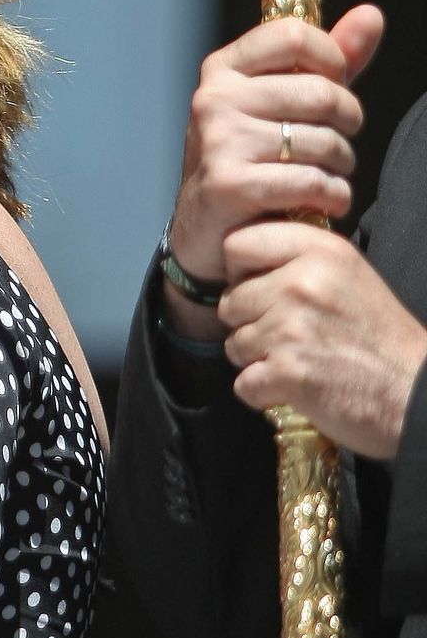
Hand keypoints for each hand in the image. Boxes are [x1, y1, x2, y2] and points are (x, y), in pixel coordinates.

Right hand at [163, 5, 383, 340]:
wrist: (206, 226)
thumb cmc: (250, 156)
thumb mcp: (282, 102)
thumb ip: (328, 62)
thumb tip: (371, 15)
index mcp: (224, 69)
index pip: (294, 35)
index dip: (332, 59)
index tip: (335, 85)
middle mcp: (215, 99)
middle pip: (321, 92)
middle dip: (348, 122)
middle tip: (340, 142)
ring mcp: (219, 141)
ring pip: (323, 142)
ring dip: (343, 165)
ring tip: (330, 175)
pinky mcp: (230, 185)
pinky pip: (311, 182)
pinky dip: (333, 196)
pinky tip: (326, 201)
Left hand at [219, 224, 426, 458]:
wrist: (416, 392)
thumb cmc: (382, 339)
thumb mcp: (350, 275)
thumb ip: (301, 259)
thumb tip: (246, 260)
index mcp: (319, 251)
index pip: (237, 244)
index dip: (241, 272)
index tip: (264, 290)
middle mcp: (301, 282)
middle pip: (229, 301)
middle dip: (249, 324)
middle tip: (289, 338)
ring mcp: (291, 328)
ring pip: (233, 344)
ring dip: (258, 361)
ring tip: (299, 362)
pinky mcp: (287, 372)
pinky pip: (243, 383)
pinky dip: (263, 392)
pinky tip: (296, 388)